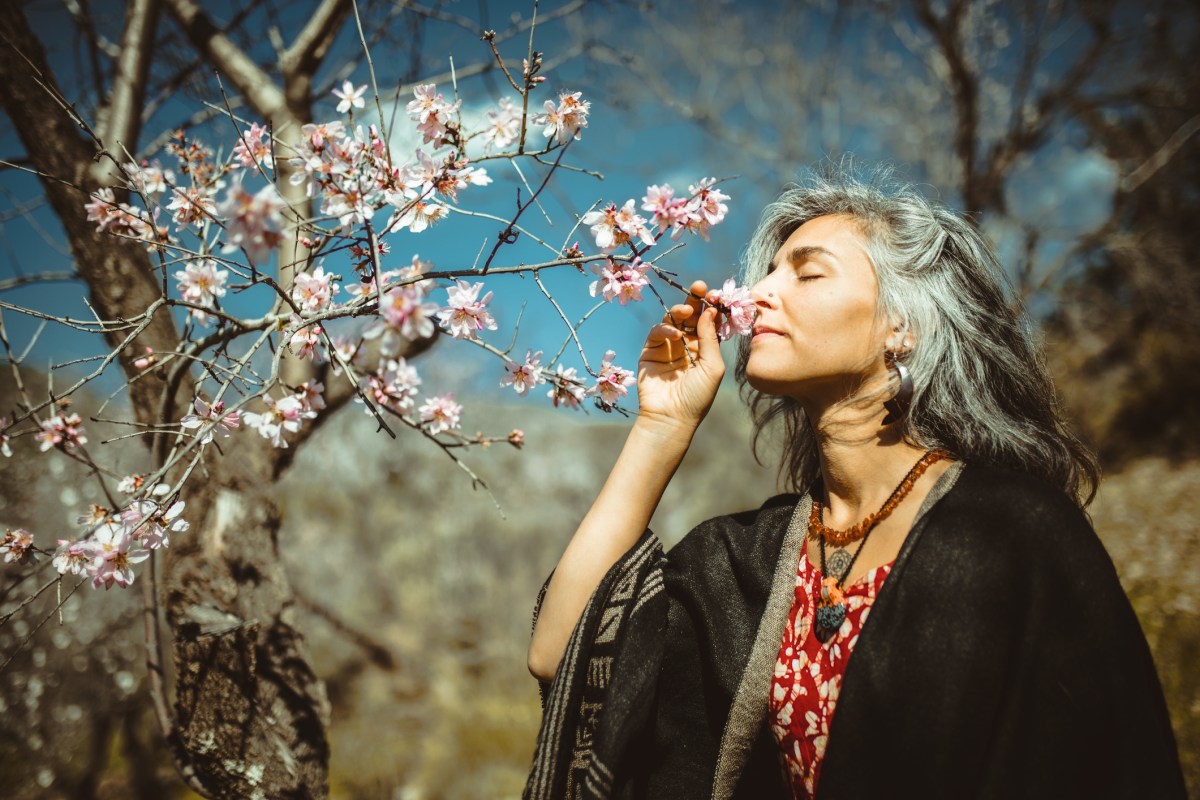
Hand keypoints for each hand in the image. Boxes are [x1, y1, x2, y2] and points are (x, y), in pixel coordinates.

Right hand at [636, 280, 724, 433]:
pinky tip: (675, 335)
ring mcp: (667, 348)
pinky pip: (657, 332)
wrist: (671, 417)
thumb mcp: (712, 366)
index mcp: (704, 348)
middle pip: (690, 316)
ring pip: (673, 320)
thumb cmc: (697, 396)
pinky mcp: (650, 352)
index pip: (707, 321)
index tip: (716, 295)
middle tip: (699, 287)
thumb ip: (709, 337)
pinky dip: (665, 329)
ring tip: (687, 310)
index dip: (711, 307)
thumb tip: (710, 310)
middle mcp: (686, 345)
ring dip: (680, 311)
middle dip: (695, 300)